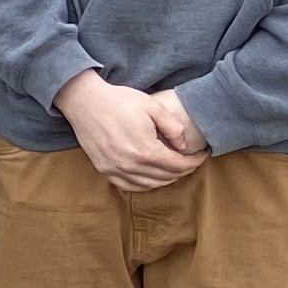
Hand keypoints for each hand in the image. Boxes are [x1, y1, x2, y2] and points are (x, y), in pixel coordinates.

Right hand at [56, 72, 198, 191]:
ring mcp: (115, 169)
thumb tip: (183, 146)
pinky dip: (145, 185)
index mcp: (145, 150)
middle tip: (191, 162)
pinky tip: (151, 177)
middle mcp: (130, 165)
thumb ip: (173, 127)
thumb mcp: (153, 106)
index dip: (194, 162)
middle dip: (183, 171)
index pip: (178, 165)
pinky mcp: (104, 169)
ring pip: (149, 185)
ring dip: (166, 179)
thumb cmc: (119, 101)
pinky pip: (129, 186)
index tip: (202, 155)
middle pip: (166, 177)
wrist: (85, 101)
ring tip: (174, 169)